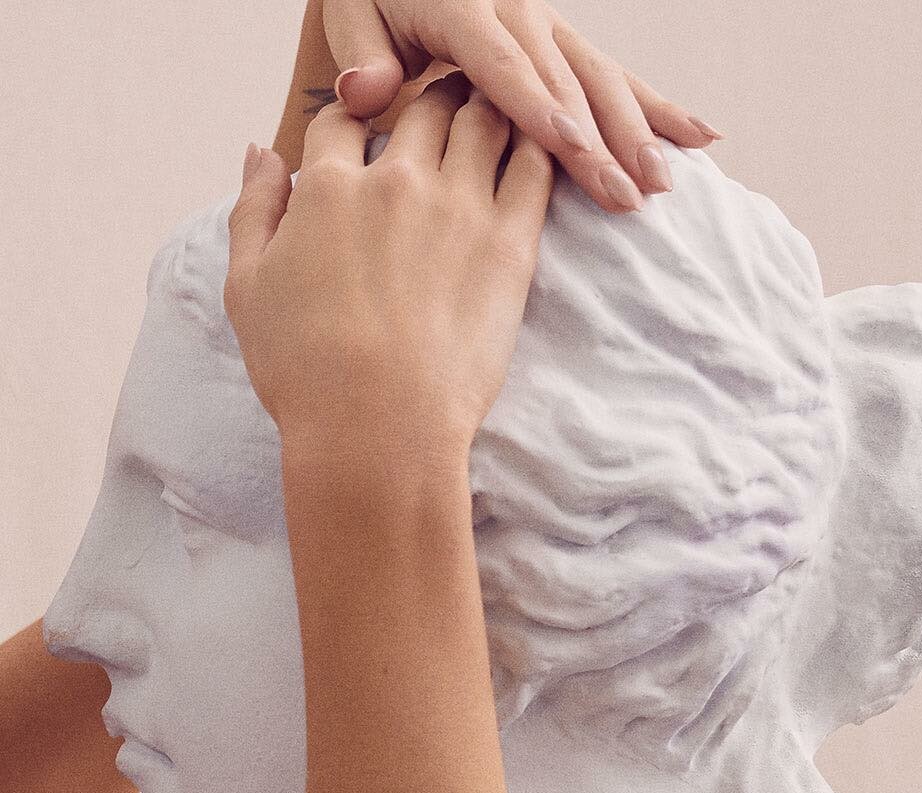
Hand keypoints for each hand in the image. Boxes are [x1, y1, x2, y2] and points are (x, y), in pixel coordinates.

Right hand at [224, 70, 553, 467]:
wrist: (378, 430)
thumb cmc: (306, 373)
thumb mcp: (246, 290)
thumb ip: (252, 210)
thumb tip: (259, 151)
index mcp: (328, 189)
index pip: (343, 120)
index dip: (355, 117)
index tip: (369, 130)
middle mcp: (395, 182)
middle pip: (422, 107)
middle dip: (431, 97)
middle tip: (445, 106)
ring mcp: (458, 210)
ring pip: (482, 122)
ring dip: (486, 108)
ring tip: (495, 115)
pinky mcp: (511, 246)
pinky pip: (534, 170)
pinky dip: (537, 146)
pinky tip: (538, 149)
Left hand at [321, 0, 722, 213]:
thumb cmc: (374, 2)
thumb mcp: (349, 14)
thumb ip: (359, 53)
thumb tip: (370, 91)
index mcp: (463, 7)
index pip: (506, 67)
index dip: (542, 110)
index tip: (575, 151)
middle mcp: (517, 11)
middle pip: (566, 82)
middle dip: (602, 142)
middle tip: (628, 197)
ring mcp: (547, 26)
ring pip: (600, 80)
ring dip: (635, 133)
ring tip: (662, 182)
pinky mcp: (564, 43)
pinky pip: (614, 76)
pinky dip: (658, 108)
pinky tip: (701, 136)